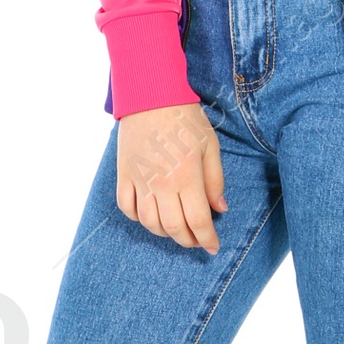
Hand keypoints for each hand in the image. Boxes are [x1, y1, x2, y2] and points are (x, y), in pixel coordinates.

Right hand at [116, 103, 228, 252]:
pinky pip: (127, 208)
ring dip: (164, 233)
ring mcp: (140, 181)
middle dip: (188, 240)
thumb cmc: (185, 119)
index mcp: (187, 177)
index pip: (198, 221)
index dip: (207, 239)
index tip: (213, 247)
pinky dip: (139, 218)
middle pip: (174, 228)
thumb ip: (215, 180)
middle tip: (197, 240)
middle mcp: (162, 184)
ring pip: (149, 223)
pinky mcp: (124, 175)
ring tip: (176, 229)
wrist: (150, 96)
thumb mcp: (210, 146)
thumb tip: (220, 209)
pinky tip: (151, 215)